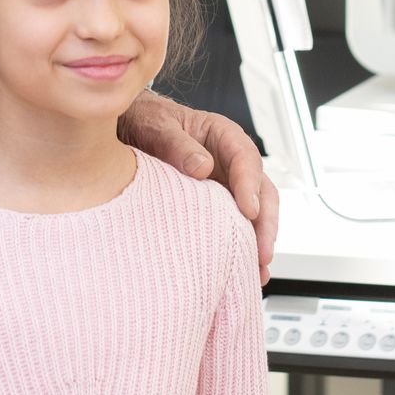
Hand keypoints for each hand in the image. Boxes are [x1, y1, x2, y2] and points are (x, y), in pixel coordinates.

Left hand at [121, 93, 277, 279]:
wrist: (129, 129)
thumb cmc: (146, 122)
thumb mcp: (157, 127)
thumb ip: (177, 144)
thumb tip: (202, 168)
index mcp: (223, 135)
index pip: (246, 159)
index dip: (250, 185)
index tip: (249, 211)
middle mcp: (230, 162)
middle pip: (261, 191)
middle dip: (265, 224)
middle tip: (262, 253)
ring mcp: (226, 185)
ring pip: (254, 213)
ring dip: (258, 242)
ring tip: (257, 272)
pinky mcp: (217, 205)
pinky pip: (235, 226)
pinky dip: (241, 247)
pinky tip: (243, 272)